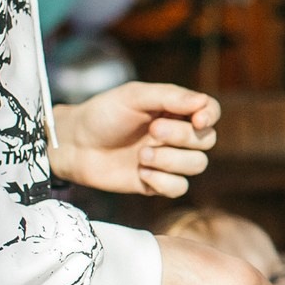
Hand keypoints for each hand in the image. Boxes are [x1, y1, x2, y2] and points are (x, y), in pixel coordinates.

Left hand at [50, 82, 218, 197]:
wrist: (73, 145)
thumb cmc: (102, 114)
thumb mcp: (133, 96)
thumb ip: (169, 96)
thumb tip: (203, 102)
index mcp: (174, 110)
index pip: (210, 111)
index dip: (210, 116)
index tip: (197, 120)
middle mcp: (176, 135)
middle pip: (206, 140)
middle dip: (181, 137)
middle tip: (152, 131)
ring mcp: (168, 160)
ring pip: (197, 165)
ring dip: (172, 161)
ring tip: (142, 156)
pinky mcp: (156, 183)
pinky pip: (179, 188)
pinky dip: (164, 181)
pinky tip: (141, 173)